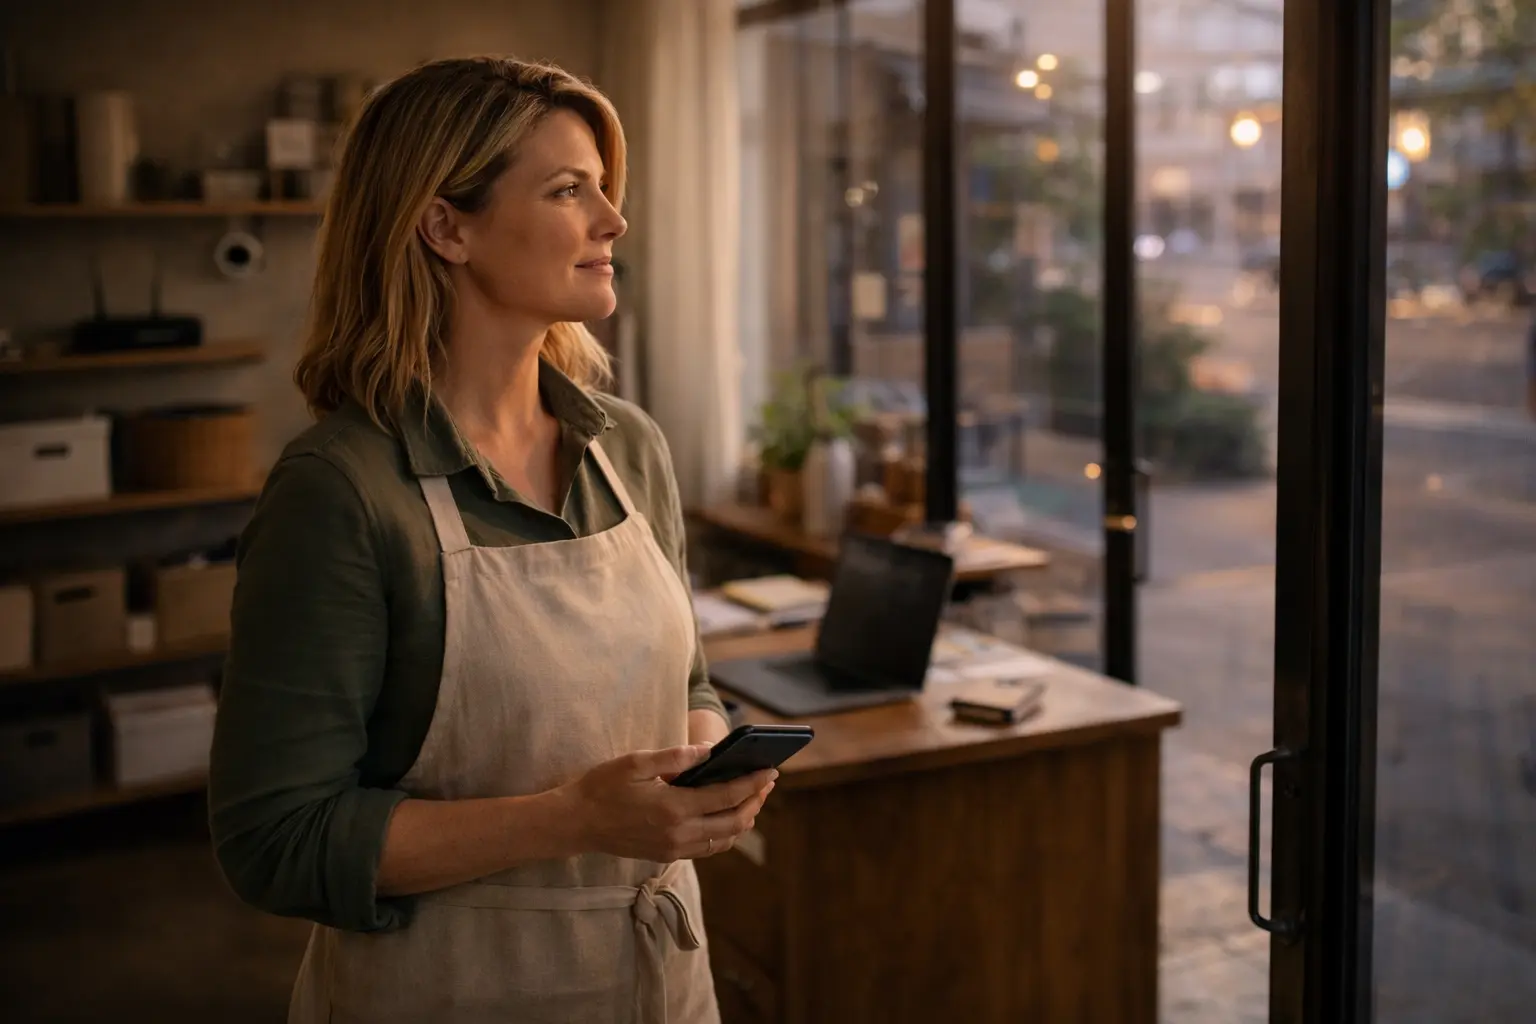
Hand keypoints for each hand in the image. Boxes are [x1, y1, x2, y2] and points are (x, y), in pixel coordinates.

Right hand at [560, 745, 776, 861]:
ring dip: (743, 819)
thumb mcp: (635, 762)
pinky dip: (725, 833)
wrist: (575, 824)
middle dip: (755, 801)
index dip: (752, 783)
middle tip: (766, 782)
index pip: (726, 796)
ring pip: (724, 840)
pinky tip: (726, 816)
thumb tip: (710, 751)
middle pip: (733, 822)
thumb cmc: (602, 787)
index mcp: (673, 807)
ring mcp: (674, 849)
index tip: (770, 771)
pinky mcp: (668, 855)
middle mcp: (678, 833)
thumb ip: (676, 757)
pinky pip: (708, 848)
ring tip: (752, 798)